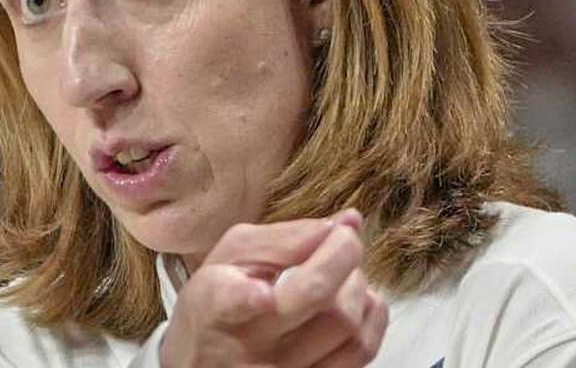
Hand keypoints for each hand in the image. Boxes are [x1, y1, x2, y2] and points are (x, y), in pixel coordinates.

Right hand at [159, 210, 388, 367]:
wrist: (203, 365)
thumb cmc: (215, 307)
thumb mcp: (229, 260)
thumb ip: (283, 237)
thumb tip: (345, 222)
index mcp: (219, 309)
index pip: (232, 305)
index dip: (248, 299)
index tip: (261, 295)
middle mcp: (253, 347)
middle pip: (314, 298)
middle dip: (341, 254)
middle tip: (343, 237)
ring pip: (347, 325)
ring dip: (358, 286)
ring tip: (344, 272)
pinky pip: (362, 352)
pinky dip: (372, 315)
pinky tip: (355, 300)